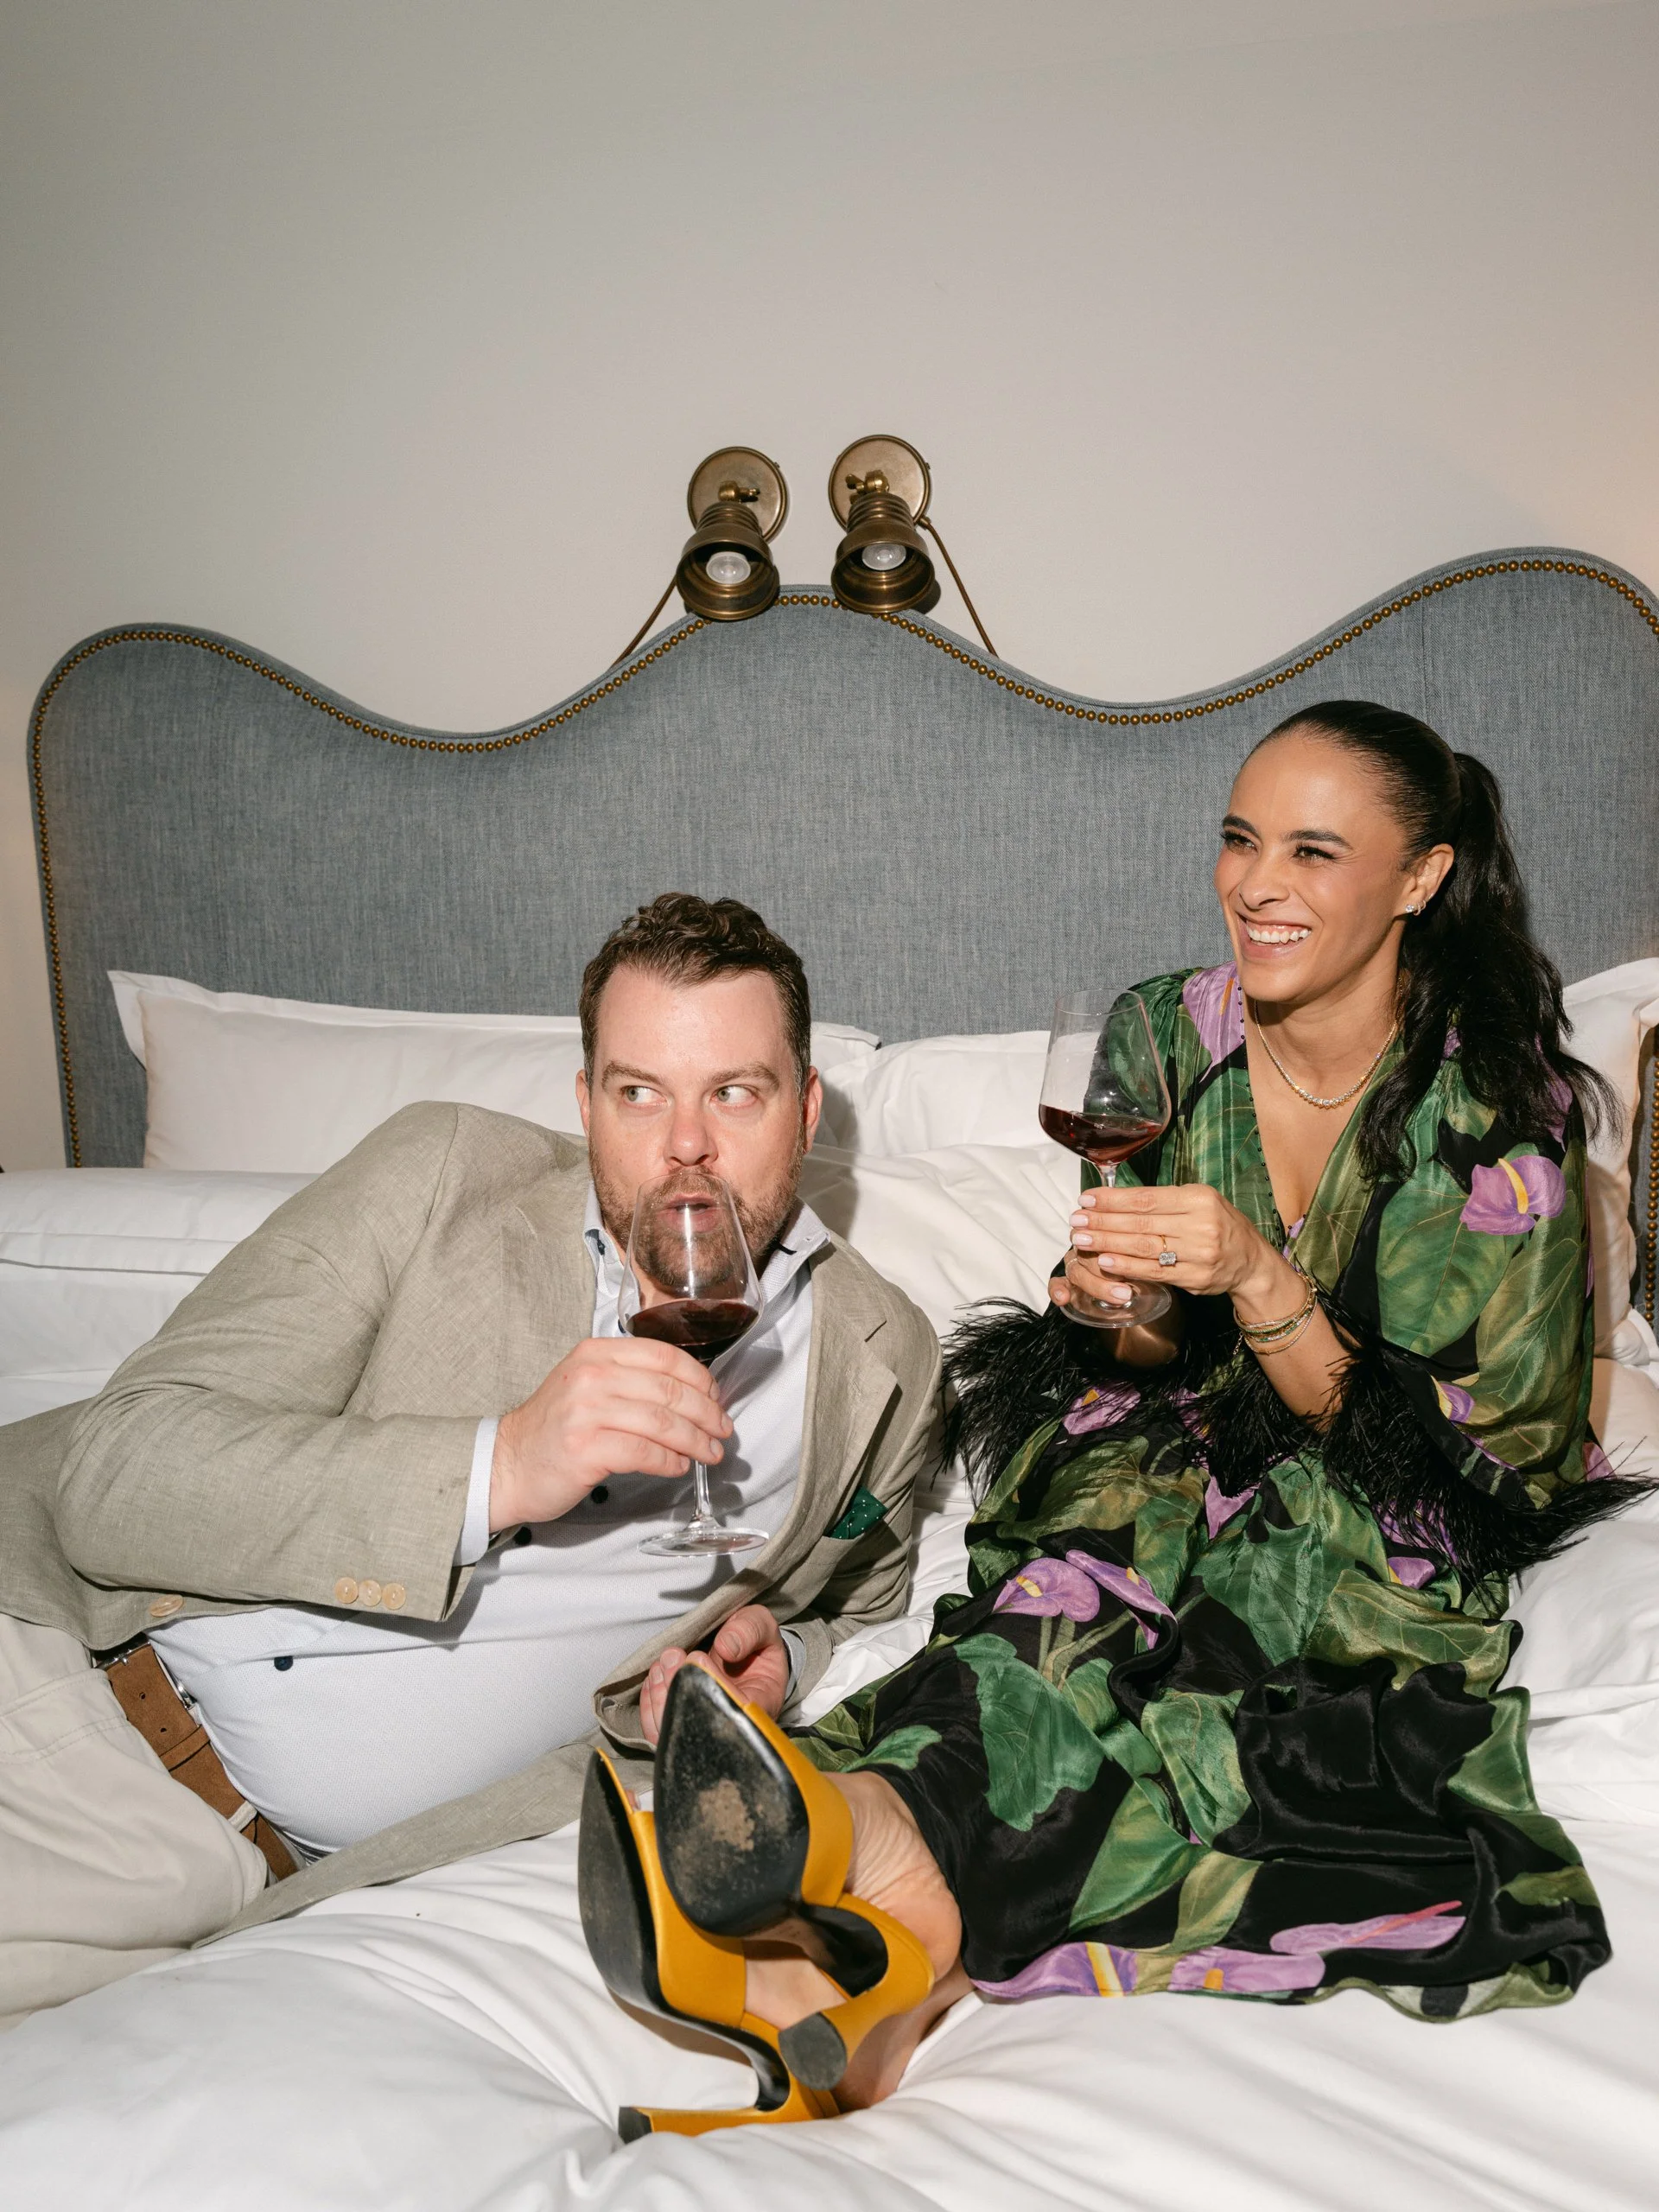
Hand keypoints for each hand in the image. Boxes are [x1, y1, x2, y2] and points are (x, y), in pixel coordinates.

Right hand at [489, 1336, 732, 1531]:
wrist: (506, 1464)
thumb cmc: (554, 1429)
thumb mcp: (586, 1385)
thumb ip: (630, 1379)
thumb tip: (691, 1393)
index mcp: (595, 1353)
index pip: (664, 1356)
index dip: (699, 1378)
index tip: (717, 1397)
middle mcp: (591, 1376)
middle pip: (669, 1390)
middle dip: (707, 1413)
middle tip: (723, 1430)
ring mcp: (586, 1412)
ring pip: (662, 1422)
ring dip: (696, 1441)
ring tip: (711, 1453)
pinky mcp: (585, 1448)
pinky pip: (645, 1452)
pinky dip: (670, 1461)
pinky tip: (679, 1466)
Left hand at [638, 1606, 790, 1746]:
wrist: (744, 1657)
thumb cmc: (755, 1643)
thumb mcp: (761, 1626)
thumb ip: (750, 1629)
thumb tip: (726, 1647)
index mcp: (760, 1705)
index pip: (735, 1707)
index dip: (711, 1683)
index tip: (698, 1658)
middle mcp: (732, 1727)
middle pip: (700, 1725)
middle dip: (678, 1688)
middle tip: (671, 1657)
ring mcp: (705, 1731)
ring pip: (675, 1733)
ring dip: (660, 1695)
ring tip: (662, 1664)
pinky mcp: (682, 1731)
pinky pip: (658, 1731)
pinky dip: (649, 1705)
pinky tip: (654, 1679)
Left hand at [1064, 1180, 1287, 1308]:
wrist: (1250, 1260)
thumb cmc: (1218, 1224)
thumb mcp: (1199, 1201)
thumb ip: (1164, 1201)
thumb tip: (1116, 1199)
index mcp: (1199, 1198)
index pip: (1147, 1198)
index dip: (1113, 1199)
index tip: (1087, 1199)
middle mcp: (1201, 1224)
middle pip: (1142, 1223)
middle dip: (1104, 1222)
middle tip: (1077, 1221)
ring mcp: (1199, 1253)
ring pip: (1144, 1247)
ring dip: (1109, 1243)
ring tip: (1083, 1240)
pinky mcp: (1195, 1277)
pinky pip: (1154, 1271)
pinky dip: (1127, 1266)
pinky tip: (1105, 1261)